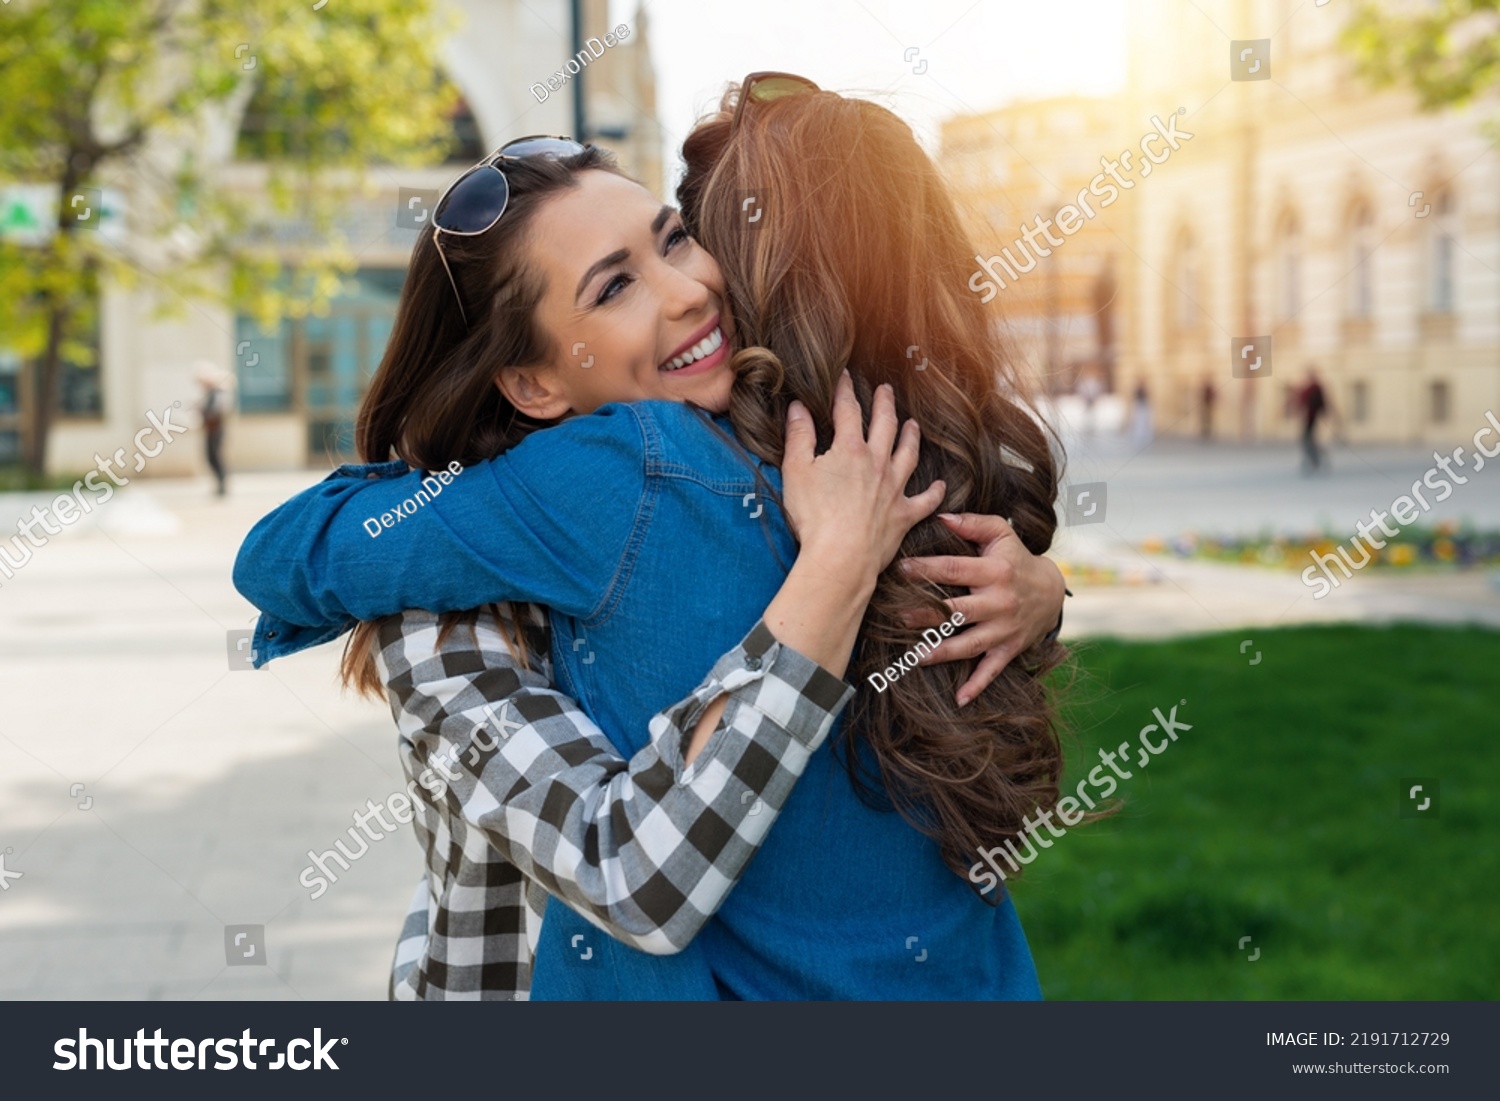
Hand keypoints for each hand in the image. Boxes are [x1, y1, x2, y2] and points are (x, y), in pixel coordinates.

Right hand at [780, 370, 944, 581]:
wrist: (841, 556)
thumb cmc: (814, 517)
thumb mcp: (796, 471)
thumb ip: (799, 436)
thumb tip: (798, 407)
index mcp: (850, 449)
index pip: (848, 410)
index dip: (845, 391)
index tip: (845, 376)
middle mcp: (877, 463)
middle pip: (885, 425)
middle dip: (884, 404)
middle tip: (886, 390)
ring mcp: (894, 489)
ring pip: (908, 454)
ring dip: (911, 437)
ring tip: (913, 424)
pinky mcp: (904, 515)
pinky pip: (925, 500)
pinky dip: (935, 492)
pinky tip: (941, 485)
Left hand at [899, 512, 1065, 704]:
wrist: (1051, 591)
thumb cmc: (1015, 558)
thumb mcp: (1000, 533)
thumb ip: (971, 523)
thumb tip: (939, 515)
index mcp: (994, 571)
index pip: (954, 569)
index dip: (926, 569)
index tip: (899, 569)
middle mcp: (999, 602)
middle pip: (957, 610)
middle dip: (928, 614)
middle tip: (899, 616)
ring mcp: (1004, 629)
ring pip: (969, 644)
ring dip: (941, 652)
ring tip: (914, 657)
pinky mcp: (1009, 649)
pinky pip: (992, 670)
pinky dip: (977, 686)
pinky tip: (958, 699)